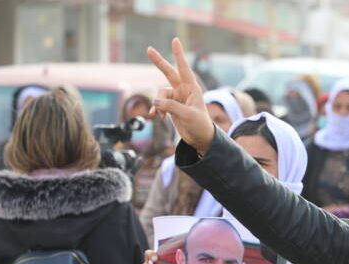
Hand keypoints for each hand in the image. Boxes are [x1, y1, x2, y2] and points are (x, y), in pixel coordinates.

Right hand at [147, 38, 213, 154]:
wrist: (200, 138)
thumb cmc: (200, 125)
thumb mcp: (188, 115)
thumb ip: (171, 107)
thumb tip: (155, 102)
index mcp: (192, 88)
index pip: (184, 68)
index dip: (178, 55)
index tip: (175, 40)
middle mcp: (183, 90)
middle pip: (168, 72)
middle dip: (159, 62)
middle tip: (149, 49)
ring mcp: (176, 98)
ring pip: (160, 94)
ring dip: (158, 104)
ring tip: (161, 116)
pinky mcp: (171, 106)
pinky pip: (158, 104)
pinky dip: (156, 110)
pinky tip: (156, 117)